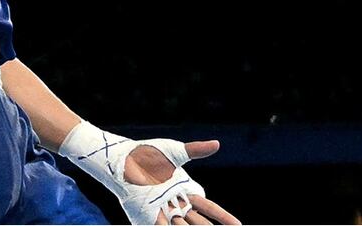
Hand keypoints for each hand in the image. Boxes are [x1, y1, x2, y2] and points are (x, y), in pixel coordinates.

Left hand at [124, 142, 238, 224]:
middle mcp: (176, 203)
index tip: (238, 224)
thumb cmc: (147, 154)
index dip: (223, 217)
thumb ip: (196, 150)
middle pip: (198, 221)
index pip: (209, 207)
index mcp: (185, 189)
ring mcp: (162, 211)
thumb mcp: (175, 151)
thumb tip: (216, 144)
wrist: (122, 159)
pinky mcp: (147, 216)